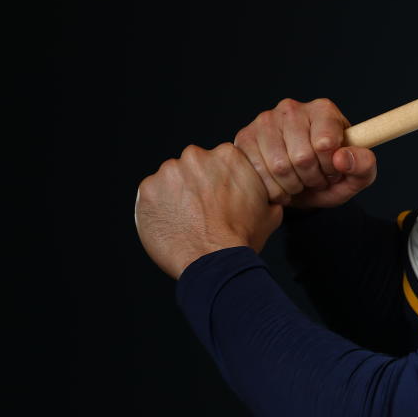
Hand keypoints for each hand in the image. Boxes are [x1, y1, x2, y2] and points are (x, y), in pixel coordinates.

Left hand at [135, 142, 282, 278]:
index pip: (218, 160)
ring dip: (176, 194)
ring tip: (186, 219)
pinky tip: (172, 224)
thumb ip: (265, 194)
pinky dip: (157, 207)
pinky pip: (151, 195)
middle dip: (196, 184)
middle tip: (203, 209)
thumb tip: (268, 197)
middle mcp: (196, 156)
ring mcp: (169, 171)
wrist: (214, 261)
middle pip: (193, 166)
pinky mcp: (147, 189)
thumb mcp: (270, 211)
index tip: (219, 196)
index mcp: (228, 155)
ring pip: (170, 179)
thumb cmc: (241, 238)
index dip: (219, 180)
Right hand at [233, 98, 376, 208]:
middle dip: (312, 178)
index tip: (333, 170)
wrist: (300, 184)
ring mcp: (265, 121)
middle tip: (315, 179)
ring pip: (279, 166)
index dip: (330, 166)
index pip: (326, 143)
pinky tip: (281, 184)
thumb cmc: (331, 175)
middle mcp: (292, 108)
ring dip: (293, 185)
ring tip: (300, 181)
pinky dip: (274, 188)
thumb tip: (342, 158)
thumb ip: (364, 165)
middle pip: (302, 157)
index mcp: (323, 110)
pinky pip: (258, 172)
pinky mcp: (245, 138)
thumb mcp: (357, 175)